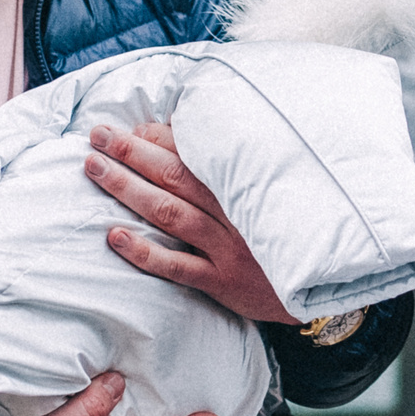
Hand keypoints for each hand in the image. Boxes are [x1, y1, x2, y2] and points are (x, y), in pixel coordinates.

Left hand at [84, 121, 291, 323]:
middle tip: (98, 135)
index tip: (129, 129)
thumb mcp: (268, 194)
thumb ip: (228, 167)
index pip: (195, 153)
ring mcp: (228, 249)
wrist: (318, 286)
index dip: (158, 138)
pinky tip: (115, 235)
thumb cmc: (281, 234)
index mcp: (246, 185)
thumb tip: (177, 130)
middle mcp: (236, 213)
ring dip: (128, 189)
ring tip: (95, 168)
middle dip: (132, 152)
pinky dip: (144, 251)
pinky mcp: (222, 282)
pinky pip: (177, 266)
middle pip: (175, 177)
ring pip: (171, 213)